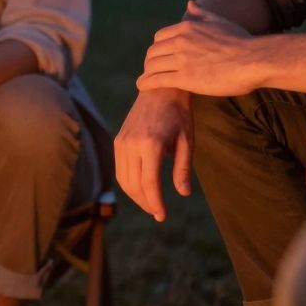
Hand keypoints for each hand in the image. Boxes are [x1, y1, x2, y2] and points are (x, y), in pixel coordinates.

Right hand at [115, 88, 193, 221]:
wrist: (161, 89)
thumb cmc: (179, 115)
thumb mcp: (187, 141)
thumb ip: (183, 169)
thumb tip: (183, 194)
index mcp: (151, 144)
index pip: (149, 183)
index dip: (155, 203)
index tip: (162, 216)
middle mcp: (132, 144)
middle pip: (134, 185)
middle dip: (146, 203)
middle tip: (158, 214)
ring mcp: (122, 142)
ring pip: (123, 179)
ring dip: (135, 196)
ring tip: (150, 204)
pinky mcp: (118, 140)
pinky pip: (120, 169)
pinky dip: (128, 183)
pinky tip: (141, 188)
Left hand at [135, 1, 261, 97]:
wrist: (253, 60)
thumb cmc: (241, 42)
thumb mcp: (220, 22)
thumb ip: (202, 14)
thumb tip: (189, 3)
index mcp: (187, 27)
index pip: (160, 37)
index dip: (158, 48)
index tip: (159, 56)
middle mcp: (180, 41)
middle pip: (153, 52)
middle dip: (150, 61)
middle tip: (152, 70)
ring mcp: (181, 59)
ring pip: (152, 66)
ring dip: (147, 73)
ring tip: (146, 80)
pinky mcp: (184, 78)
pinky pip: (156, 80)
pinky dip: (146, 83)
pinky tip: (142, 87)